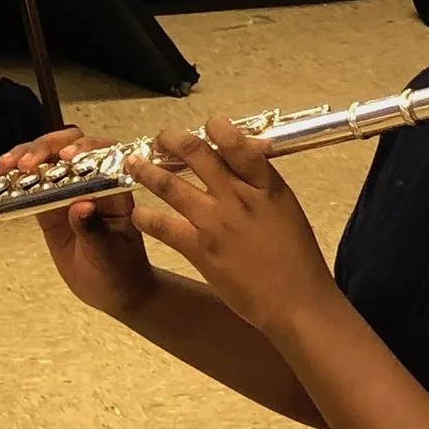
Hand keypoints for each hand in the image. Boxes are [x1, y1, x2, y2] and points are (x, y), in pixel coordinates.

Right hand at [0, 127, 158, 323]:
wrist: (110, 290)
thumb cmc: (119, 269)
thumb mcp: (108, 253)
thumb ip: (94, 229)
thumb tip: (81, 206)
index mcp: (113, 186)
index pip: (101, 153)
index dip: (83, 148)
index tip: (64, 158)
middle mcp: (88, 181)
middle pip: (66, 148)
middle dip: (43, 149)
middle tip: (22, 164)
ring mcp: (64, 190)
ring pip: (43, 161)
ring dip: (20, 158)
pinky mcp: (45, 204)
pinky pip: (25, 186)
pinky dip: (5, 180)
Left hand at [120, 121, 335, 341]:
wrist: (295, 303)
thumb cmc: (296, 256)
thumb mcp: (285, 207)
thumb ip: (261, 181)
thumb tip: (243, 153)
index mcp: (265, 185)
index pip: (236, 142)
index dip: (216, 126)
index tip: (206, 125)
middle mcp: (237, 197)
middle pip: (195, 153)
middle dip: (170, 140)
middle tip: (160, 140)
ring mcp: (215, 223)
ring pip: (169, 185)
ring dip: (145, 170)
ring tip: (132, 164)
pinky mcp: (199, 250)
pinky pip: (162, 226)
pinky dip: (145, 217)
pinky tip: (138, 214)